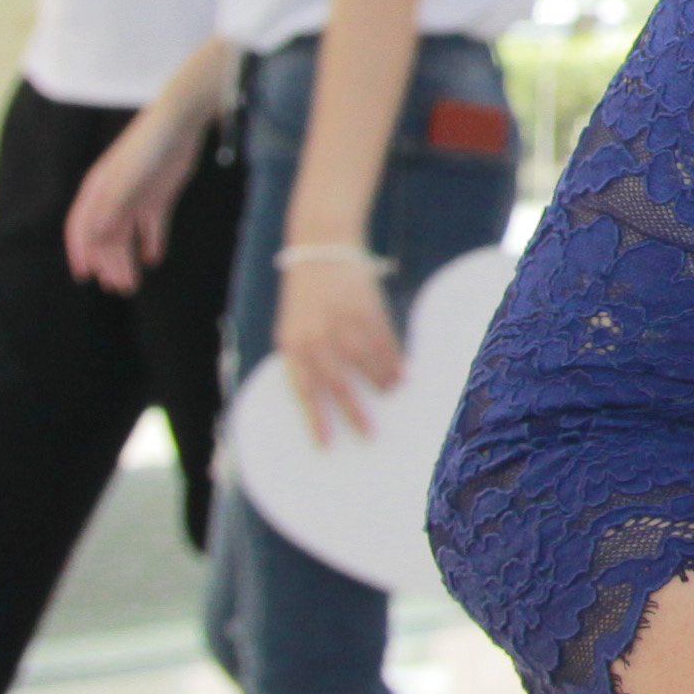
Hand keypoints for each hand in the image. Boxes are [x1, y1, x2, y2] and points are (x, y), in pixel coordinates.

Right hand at [61, 114, 194, 291]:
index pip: (82, 226)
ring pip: (128, 235)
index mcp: (98, 190)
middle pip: (107, 236)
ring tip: (133, 282)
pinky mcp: (159, 196)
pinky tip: (154, 259)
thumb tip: (95, 238)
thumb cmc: (148, 147)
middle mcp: (114, 196)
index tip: (83, 275)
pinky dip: (152, 242)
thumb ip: (111, 207)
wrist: (181, 123)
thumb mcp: (126, 179)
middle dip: (110, 263)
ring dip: (128, 259)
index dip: (81, 251)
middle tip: (121, 288)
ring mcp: (136, 196)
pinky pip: (152, 226)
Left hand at [272, 250, 401, 439]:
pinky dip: (393, 359)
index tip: (326, 444)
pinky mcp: (365, 307)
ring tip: (391, 397)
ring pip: (364, 362)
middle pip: (337, 382)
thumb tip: (326, 395)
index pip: (303, 389)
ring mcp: (342, 321)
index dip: (315, 418)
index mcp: (293, 343)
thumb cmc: (306, 297)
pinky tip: (401, 374)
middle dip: (354, 412)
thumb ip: (306, 357)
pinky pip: (382, 341)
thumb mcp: (294, 327)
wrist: (320, 249)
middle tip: (370, 435)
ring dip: (379, 383)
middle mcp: (316, 335)